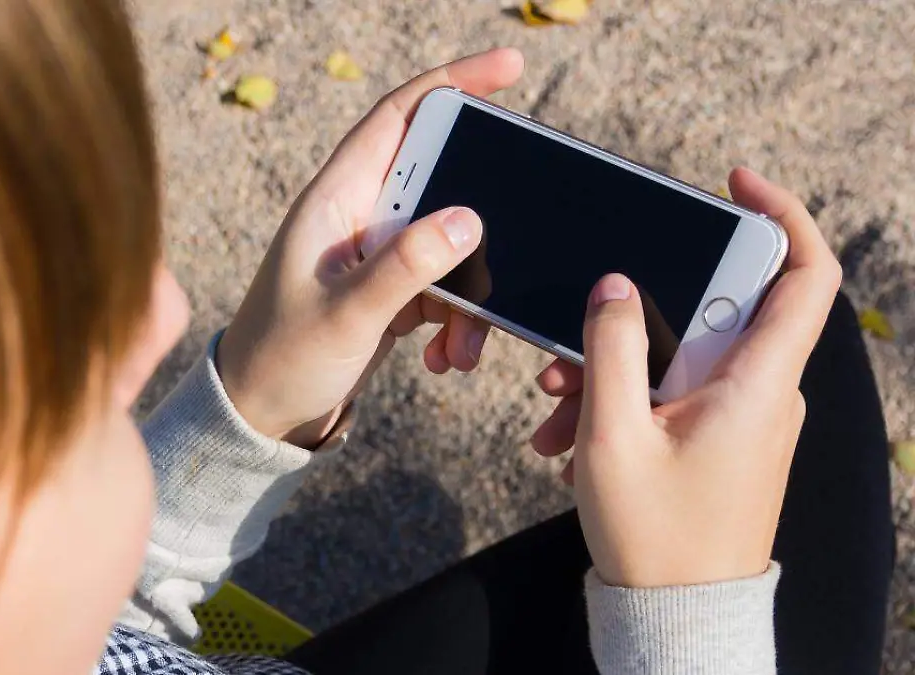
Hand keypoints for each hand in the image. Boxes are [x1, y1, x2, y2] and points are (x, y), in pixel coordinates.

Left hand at [217, 50, 524, 446]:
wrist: (261, 415)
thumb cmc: (282, 358)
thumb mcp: (347, 314)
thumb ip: (407, 266)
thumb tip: (470, 219)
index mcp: (335, 199)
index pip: (398, 117)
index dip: (453, 83)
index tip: (510, 68)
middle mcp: (357, 216)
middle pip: (440, 180)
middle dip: (480, 217)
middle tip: (519, 233)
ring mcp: (376, 254)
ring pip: (451, 244)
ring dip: (471, 292)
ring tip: (463, 345)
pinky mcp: (390, 290)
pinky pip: (445, 287)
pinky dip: (458, 320)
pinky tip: (446, 357)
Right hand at [531, 168, 840, 587]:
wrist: (676, 615)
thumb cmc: (654, 535)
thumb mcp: (613, 435)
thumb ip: (612, 349)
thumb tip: (618, 286)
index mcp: (758, 384)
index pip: (805, 276)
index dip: (783, 215)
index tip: (734, 184)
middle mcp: (764, 392)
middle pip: (715, 309)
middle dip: (639, 311)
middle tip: (580, 330)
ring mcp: (744, 416)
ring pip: (681, 353)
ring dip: (615, 365)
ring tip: (555, 404)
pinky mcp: (720, 436)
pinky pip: (673, 390)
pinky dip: (624, 398)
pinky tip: (568, 432)